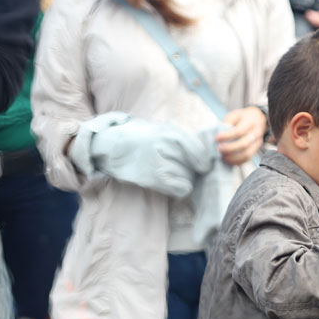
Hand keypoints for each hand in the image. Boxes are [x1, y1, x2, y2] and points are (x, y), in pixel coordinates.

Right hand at [74, 113, 214, 196]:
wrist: (111, 147)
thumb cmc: (139, 139)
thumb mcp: (161, 130)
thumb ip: (183, 139)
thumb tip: (206, 153)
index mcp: (171, 132)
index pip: (201, 152)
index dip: (204, 161)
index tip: (202, 165)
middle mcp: (167, 145)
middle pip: (196, 166)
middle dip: (193, 170)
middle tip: (183, 169)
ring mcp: (160, 162)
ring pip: (188, 177)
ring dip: (184, 178)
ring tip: (171, 173)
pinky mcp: (153, 178)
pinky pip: (181, 188)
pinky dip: (179, 188)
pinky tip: (171, 183)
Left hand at [215, 106, 267, 165]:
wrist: (259, 118)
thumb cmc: (243, 117)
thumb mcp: (235, 115)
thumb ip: (228, 123)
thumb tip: (219, 134)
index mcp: (250, 122)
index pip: (239, 131)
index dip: (227, 136)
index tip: (216, 138)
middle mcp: (256, 133)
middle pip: (244, 144)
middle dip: (229, 148)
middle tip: (219, 149)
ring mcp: (257, 142)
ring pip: (247, 154)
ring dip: (233, 158)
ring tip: (223, 157)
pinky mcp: (256, 149)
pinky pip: (248, 159)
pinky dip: (237, 162)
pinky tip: (229, 160)